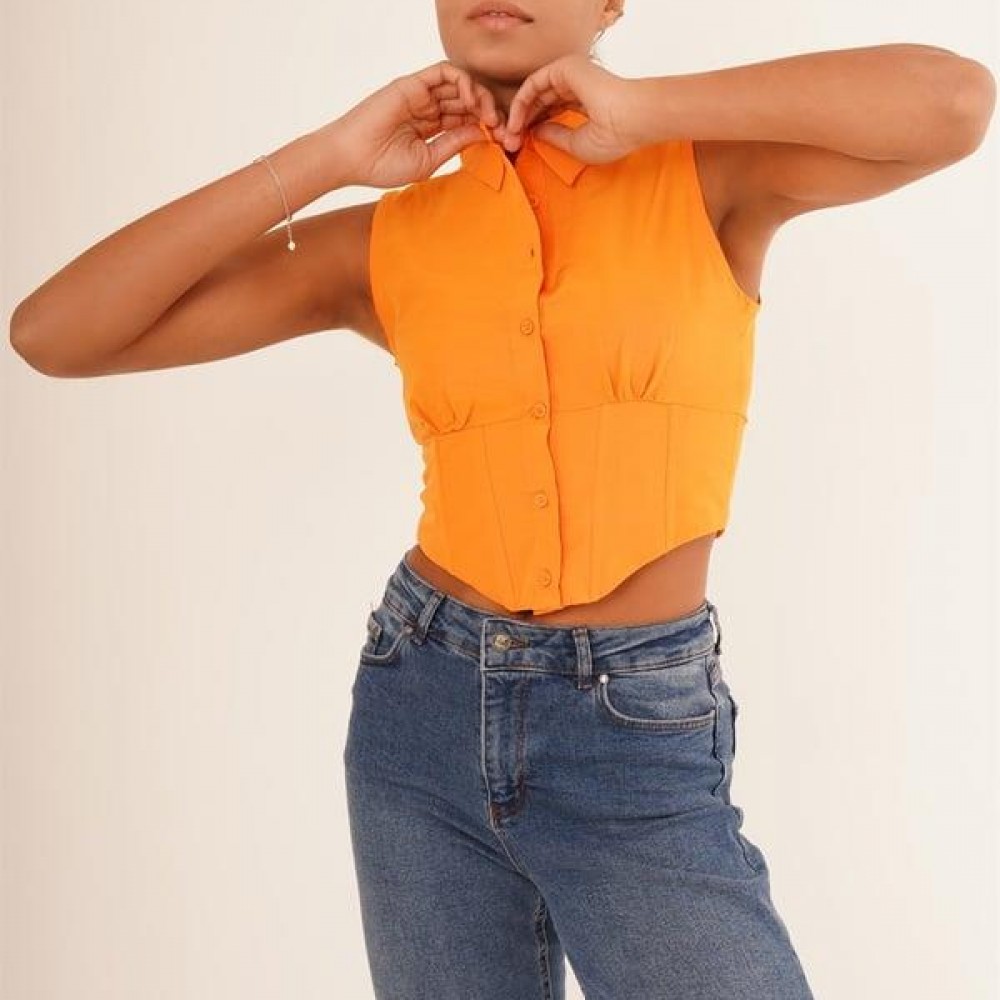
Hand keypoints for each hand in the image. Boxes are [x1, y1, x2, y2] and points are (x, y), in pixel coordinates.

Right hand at [333, 61, 508, 188]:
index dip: (488, 128)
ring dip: (480, 96)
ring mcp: (422, 95)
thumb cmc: (382, 165)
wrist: (352, 158)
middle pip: (468, 101)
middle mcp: (429, 109)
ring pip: (460, 85)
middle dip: (490, 112)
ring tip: (489, 115)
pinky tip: (471, 100)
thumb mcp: (429, 160)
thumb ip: (454, 144)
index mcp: (433, 129)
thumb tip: (484, 134)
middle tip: (503, 128)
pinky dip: (463, 81)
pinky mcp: (413, 83)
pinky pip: (444, 72)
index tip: (504, 142)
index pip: (467, 120)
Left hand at [503, 54, 642, 164]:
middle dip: (523, 122)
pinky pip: (534, 82)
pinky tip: (516, 120)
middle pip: (541, 101)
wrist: (633, 118)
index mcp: (585, 101)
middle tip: (509, 142)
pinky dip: (521, 101)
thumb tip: (533, 132)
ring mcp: (571, 73)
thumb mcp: (577, 144)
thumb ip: (554, 137)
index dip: (535, 128)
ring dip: (519, 113)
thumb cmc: (615, 135)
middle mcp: (577, 84)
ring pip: (535, 91)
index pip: (552, 112)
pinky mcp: (564, 68)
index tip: (522, 147)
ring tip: (510, 134)